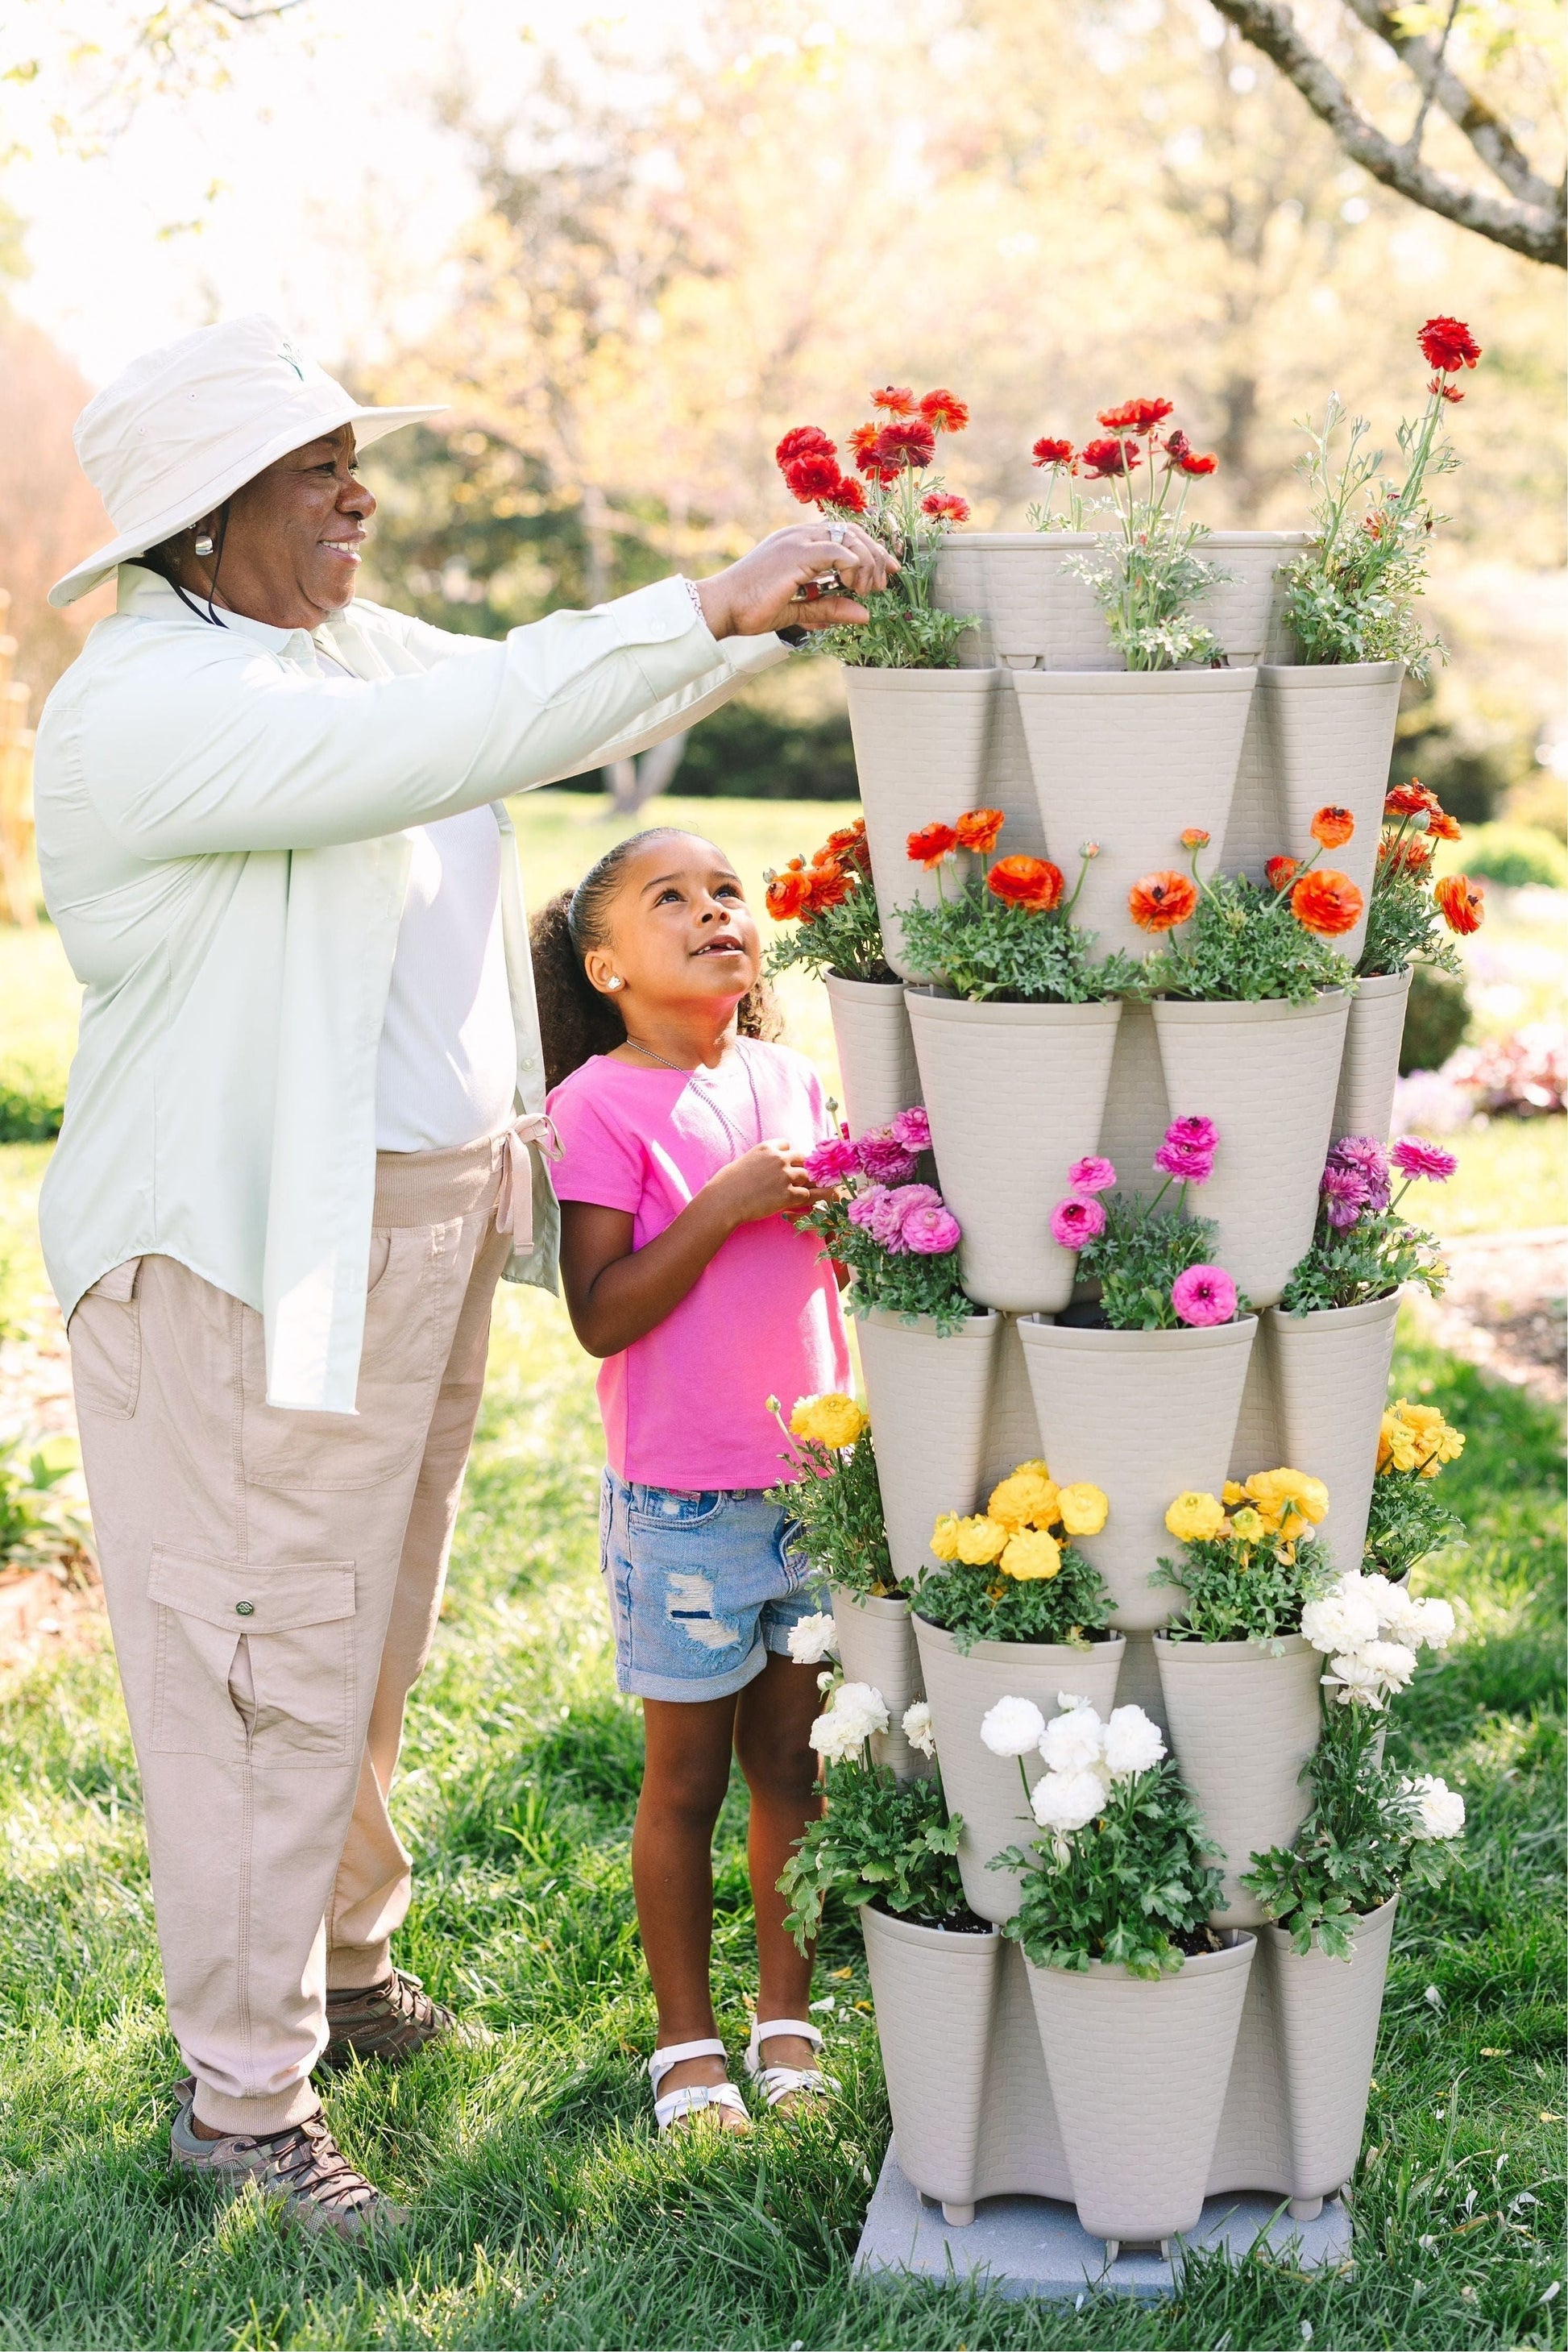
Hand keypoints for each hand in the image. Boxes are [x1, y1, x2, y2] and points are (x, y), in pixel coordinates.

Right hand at [694, 523, 897, 638]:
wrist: (721, 607)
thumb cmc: (751, 609)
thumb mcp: (800, 610)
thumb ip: (830, 609)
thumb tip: (864, 615)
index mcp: (799, 542)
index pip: (844, 534)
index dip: (870, 550)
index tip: (886, 572)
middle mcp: (800, 535)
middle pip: (853, 531)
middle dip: (876, 554)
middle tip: (886, 580)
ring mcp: (797, 541)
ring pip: (849, 538)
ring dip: (867, 563)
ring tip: (868, 588)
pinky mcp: (796, 553)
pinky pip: (837, 551)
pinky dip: (853, 567)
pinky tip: (853, 587)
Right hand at [704, 1140, 818, 1226]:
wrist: (723, 1201)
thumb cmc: (727, 1183)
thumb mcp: (745, 1160)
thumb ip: (761, 1159)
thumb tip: (768, 1165)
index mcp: (766, 1148)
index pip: (787, 1145)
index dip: (785, 1156)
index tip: (778, 1167)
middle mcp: (778, 1159)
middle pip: (801, 1158)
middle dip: (795, 1168)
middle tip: (786, 1181)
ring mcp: (784, 1176)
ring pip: (805, 1176)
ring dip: (798, 1184)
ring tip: (786, 1193)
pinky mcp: (787, 1194)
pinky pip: (804, 1194)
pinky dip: (798, 1199)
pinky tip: (787, 1203)